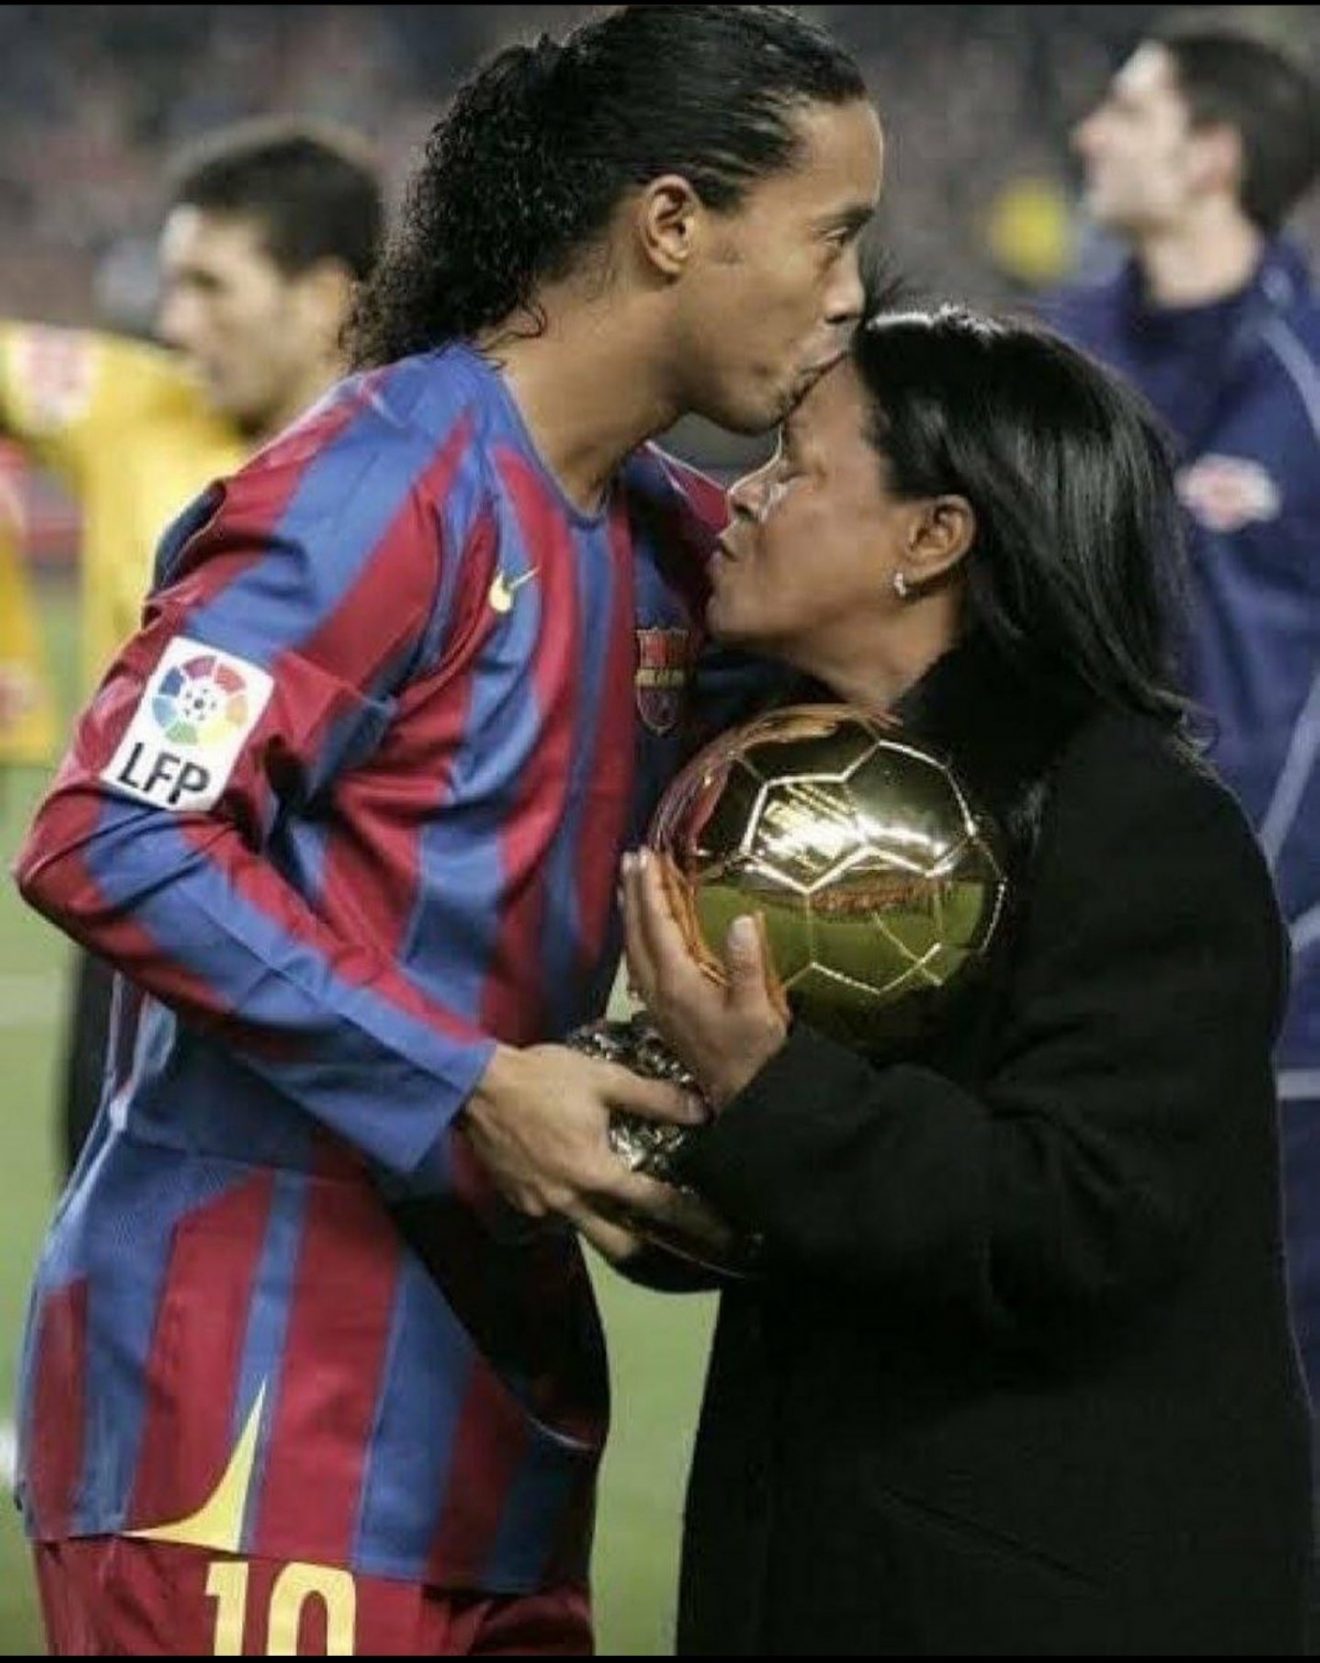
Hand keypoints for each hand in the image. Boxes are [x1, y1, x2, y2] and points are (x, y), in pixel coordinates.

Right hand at [460, 1041, 706, 1260]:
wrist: (474, 1087)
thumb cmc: (542, 1079)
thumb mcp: (603, 1079)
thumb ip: (653, 1098)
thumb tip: (700, 1111)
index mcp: (594, 1173)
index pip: (652, 1203)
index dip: (689, 1215)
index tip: (717, 1230)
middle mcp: (569, 1202)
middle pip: (618, 1244)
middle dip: (647, 1243)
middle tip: (672, 1235)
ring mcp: (540, 1208)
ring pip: (586, 1232)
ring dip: (608, 1225)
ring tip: (625, 1208)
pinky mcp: (519, 1203)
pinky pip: (557, 1218)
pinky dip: (576, 1210)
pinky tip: (580, 1188)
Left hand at [620, 847, 787, 1106]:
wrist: (744, 1095)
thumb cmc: (754, 1052)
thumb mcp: (758, 1009)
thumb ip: (748, 965)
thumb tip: (743, 919)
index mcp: (679, 983)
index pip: (659, 925)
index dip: (652, 889)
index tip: (647, 856)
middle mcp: (660, 990)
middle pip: (637, 932)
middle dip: (634, 893)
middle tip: (632, 858)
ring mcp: (657, 1002)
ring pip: (634, 948)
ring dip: (631, 913)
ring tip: (630, 884)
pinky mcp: (663, 1011)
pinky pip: (640, 963)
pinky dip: (637, 937)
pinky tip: (641, 931)